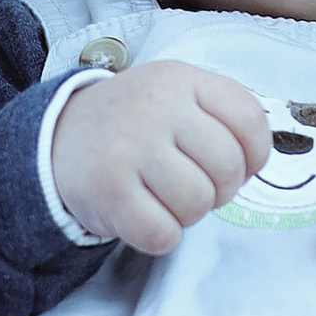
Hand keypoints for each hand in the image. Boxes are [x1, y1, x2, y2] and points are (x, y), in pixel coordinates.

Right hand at [51, 58, 268, 255]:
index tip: (239, 165)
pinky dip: (160, 235)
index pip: (249, 120)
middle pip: (227, 168)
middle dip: (220, 190)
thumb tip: (254, 164)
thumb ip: (220, 116)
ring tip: (165, 196)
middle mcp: (156, 107)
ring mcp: (130, 147)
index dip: (255, 155)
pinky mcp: (109, 190)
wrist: (59, 135)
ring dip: (188, 213)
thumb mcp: (176, 95)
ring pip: (197, 204)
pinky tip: (144, 214)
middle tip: (194, 185)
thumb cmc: (134, 122)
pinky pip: (163, 233)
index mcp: (182, 80)